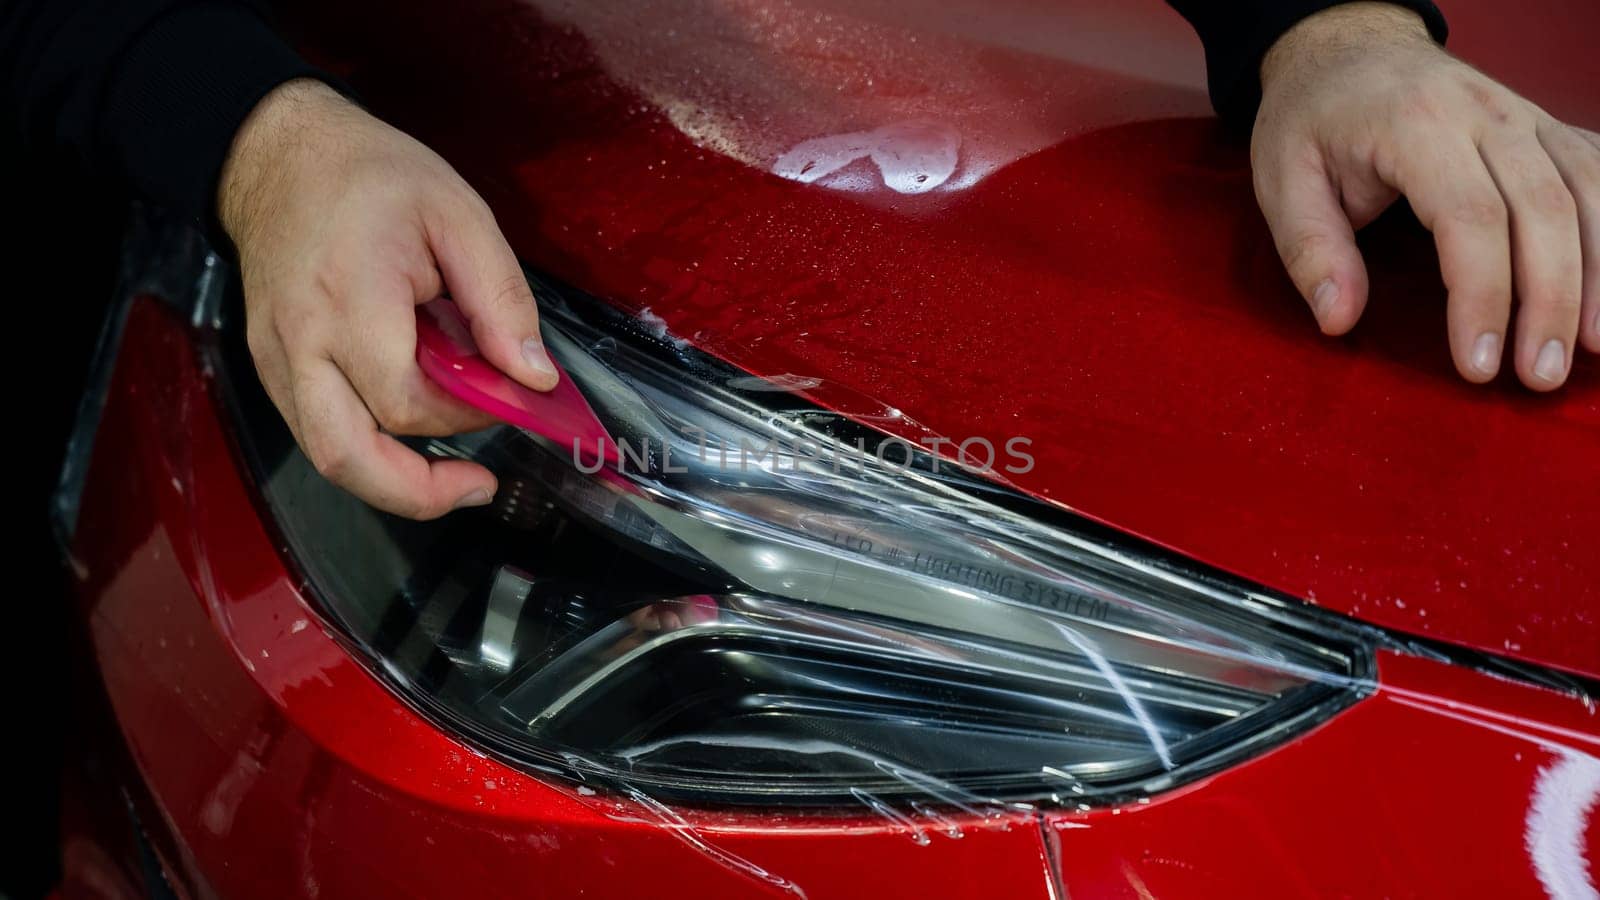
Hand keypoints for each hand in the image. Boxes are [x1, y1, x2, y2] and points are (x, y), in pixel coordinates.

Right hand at [219, 79, 557, 518]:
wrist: (278, 152)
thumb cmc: (371, 176)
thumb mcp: (459, 216)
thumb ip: (501, 300)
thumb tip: (534, 376)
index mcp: (349, 300)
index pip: (408, 401)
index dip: (466, 414)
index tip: (506, 394)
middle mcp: (299, 342)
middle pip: (348, 456)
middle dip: (419, 491)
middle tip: (477, 486)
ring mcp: (274, 360)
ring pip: (328, 456)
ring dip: (392, 481)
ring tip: (450, 477)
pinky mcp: (268, 366)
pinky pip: (315, 430)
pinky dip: (366, 448)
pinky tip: (407, 431)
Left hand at [1252, 2, 1599, 389]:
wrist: (1349, 50)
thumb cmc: (1313, 120)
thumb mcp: (1281, 180)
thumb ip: (1311, 250)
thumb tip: (1338, 321)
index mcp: (1417, 125)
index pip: (1469, 218)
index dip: (1481, 297)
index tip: (1477, 366)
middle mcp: (1487, 115)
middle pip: (1544, 211)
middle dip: (1550, 301)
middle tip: (1539, 377)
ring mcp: (1528, 118)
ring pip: (1588, 193)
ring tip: (1592, 349)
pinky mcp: (1549, 130)